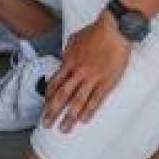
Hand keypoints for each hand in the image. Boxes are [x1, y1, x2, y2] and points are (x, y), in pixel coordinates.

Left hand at [42, 13, 131, 132]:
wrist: (113, 29)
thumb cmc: (95, 32)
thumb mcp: (74, 39)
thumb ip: (68, 51)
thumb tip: (63, 58)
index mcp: (69, 61)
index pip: (55, 83)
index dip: (49, 96)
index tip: (45, 106)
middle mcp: (78, 72)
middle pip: (62, 95)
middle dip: (53, 111)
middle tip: (46, 124)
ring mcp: (92, 78)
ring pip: (77, 101)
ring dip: (69, 117)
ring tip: (63, 129)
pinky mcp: (106, 82)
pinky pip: (95, 100)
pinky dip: (88, 111)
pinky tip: (83, 120)